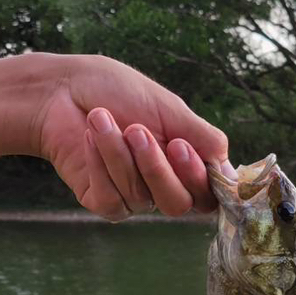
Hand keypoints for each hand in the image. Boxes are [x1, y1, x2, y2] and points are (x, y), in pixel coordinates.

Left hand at [34, 54, 228, 220]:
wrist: (62, 89)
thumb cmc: (116, 91)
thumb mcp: (170, 109)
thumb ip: (204, 140)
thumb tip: (233, 174)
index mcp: (185, 162)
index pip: (208, 193)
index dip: (198, 178)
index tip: (180, 145)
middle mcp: (162, 184)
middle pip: (178, 204)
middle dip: (157, 168)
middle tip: (138, 131)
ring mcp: (133, 196)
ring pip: (141, 197)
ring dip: (120, 154)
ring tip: (102, 118)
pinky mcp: (102, 201)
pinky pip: (112, 199)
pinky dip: (100, 163)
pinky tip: (89, 136)